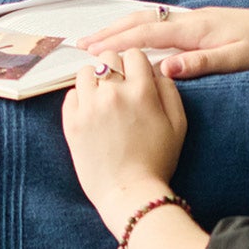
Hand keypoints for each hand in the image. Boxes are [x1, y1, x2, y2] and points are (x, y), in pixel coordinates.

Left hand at [61, 49, 188, 240]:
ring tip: (102, 100)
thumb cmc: (156, 163)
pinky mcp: (72, 121)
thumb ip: (169, 90)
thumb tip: (156, 70)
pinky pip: (71, 94)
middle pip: (108, 57)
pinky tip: (90, 114)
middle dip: (114, 68)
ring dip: (95, 81)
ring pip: (86, 71)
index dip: (135, 64)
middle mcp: (113, 93)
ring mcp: (90, 106)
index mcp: (141, 91)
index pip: (133, 54)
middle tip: (118, 88)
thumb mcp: (178, 126)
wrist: (130, 195)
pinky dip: (79, 100)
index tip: (134, 76)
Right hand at [84, 4, 248, 80]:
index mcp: (194, 29)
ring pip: (148, 20)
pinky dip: (138, 27)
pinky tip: (134, 34)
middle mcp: (189, 19)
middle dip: (110, 32)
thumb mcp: (237, 60)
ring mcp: (193, 19)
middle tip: (82, 43)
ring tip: (99, 37)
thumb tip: (166, 69)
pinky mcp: (199, 23)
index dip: (116, 44)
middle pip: (140, 22)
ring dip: (121, 27)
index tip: (91, 51)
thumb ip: (201, 64)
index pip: (146, 35)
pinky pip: (159, 23)